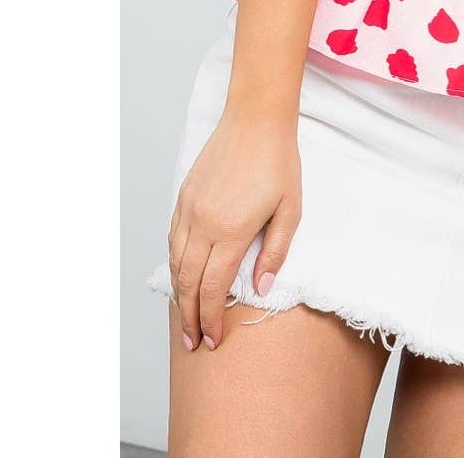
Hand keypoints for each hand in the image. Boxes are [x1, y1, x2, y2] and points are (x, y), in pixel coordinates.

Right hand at [166, 109, 300, 352]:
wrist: (256, 119)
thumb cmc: (279, 162)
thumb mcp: (290, 209)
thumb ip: (275, 251)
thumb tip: (261, 288)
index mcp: (231, 230)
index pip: (214, 288)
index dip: (211, 318)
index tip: (213, 340)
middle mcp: (203, 224)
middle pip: (188, 283)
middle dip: (190, 318)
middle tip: (194, 343)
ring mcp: (189, 210)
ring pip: (175, 263)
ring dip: (178, 295)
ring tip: (185, 318)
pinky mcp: (183, 197)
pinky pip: (172, 239)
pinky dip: (175, 264)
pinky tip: (182, 276)